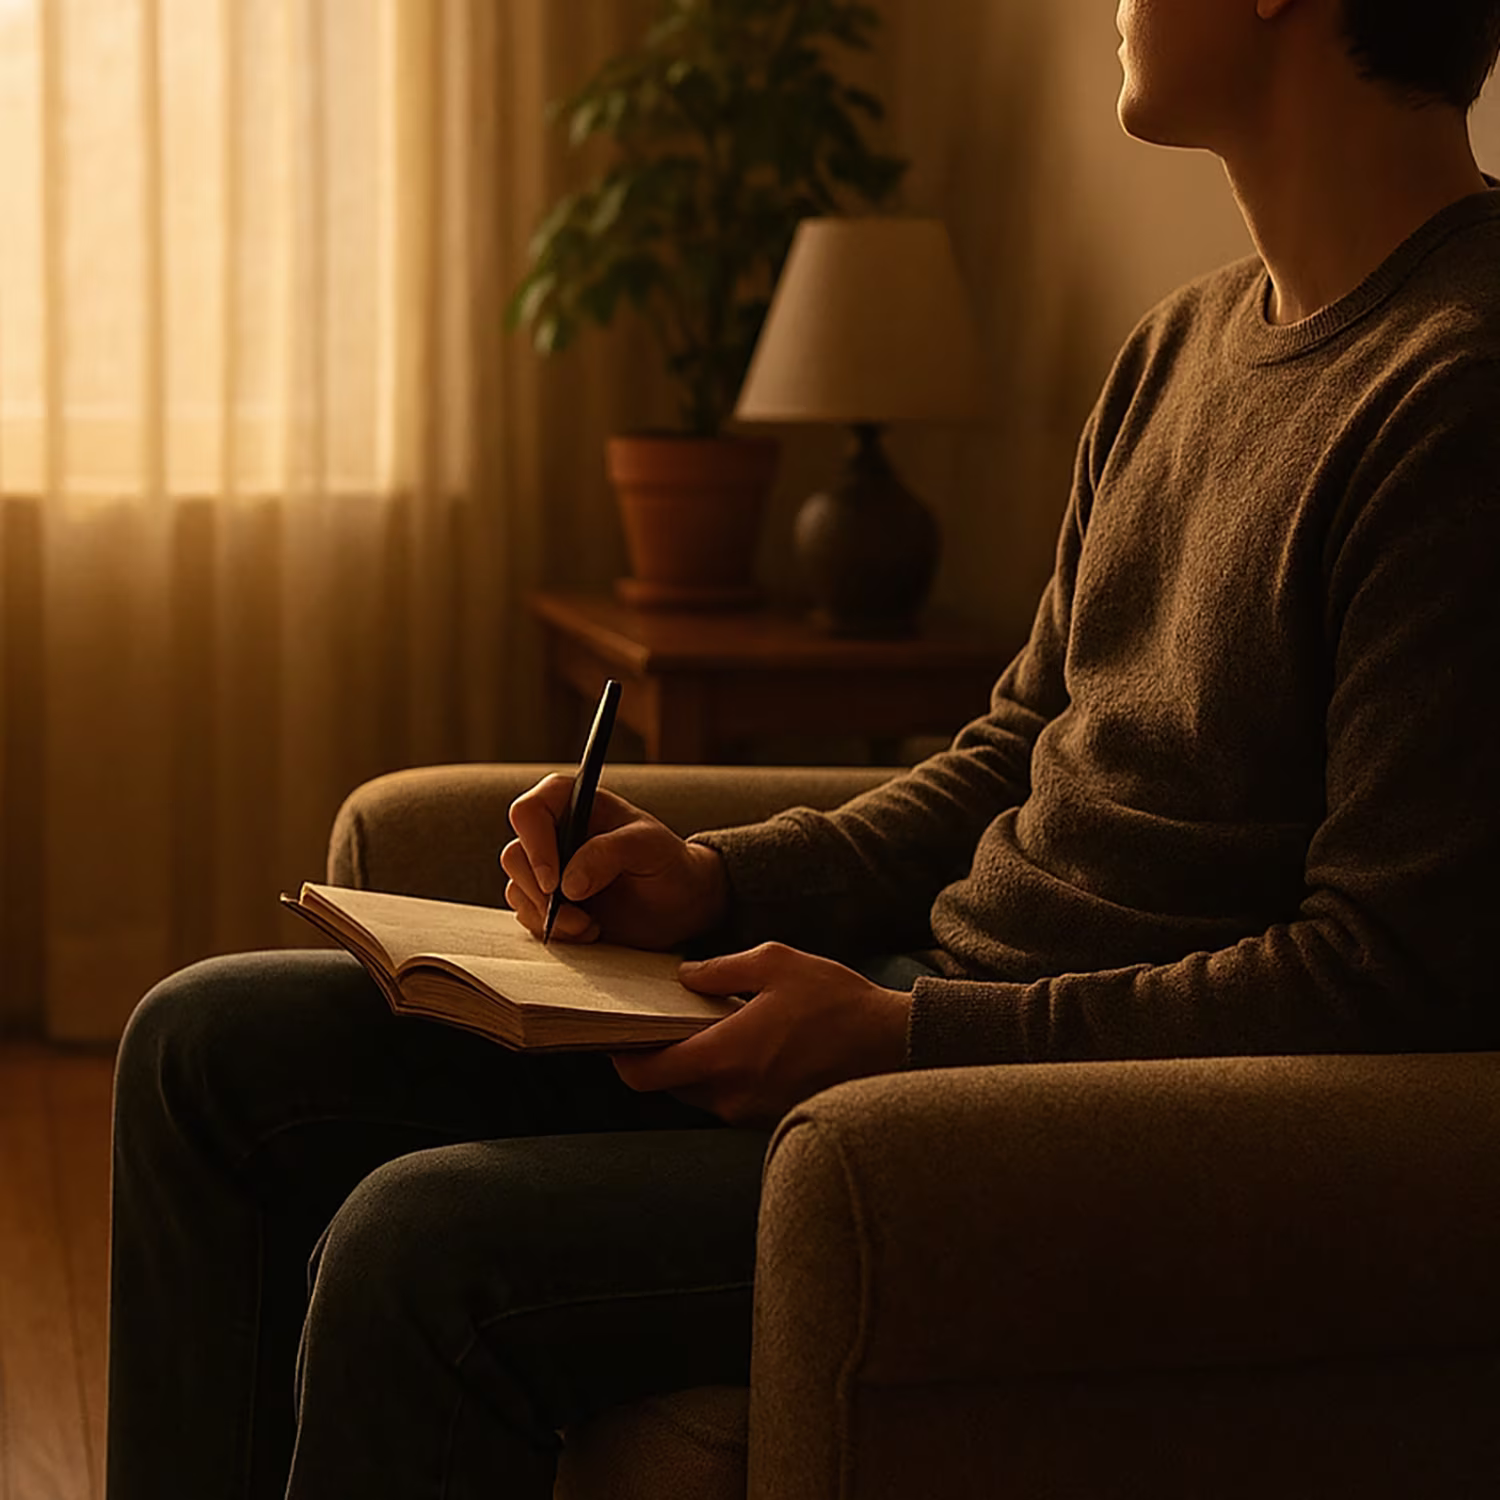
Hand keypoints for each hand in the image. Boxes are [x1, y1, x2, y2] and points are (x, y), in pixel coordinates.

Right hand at [501, 775, 728, 949]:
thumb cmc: (668, 863)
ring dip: (547, 916)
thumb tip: (568, 883)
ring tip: (588, 925)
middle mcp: (554, 831)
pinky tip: (588, 931)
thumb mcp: (650, 847)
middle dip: (541, 893)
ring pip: (517, 889)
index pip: (529, 812)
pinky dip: (553, 930)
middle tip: (578, 914)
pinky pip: (527, 915)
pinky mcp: (549, 900)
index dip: (534, 846)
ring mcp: (548, 867)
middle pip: (514, 856)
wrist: (679, 904)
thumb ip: (611, 852)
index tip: (555, 882)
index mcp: (575, 803)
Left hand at [609, 943, 912, 1129]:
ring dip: (691, 1064)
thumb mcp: (775, 964)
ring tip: (701, 1026)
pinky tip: (737, 1043)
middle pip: (667, 1085)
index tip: (614, 1033)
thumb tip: (684, 977)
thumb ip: (720, 970)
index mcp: (725, 1056)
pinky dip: (720, 1074)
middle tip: (655, 1021)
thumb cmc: (837, 1002)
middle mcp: (732, 1095)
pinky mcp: (770, 1117)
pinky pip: (726, 1098)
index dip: (620, 1056)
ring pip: (697, 1093)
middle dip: (656, 1056)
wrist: (893, 1045)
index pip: (646, 1074)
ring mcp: (751, 1112)